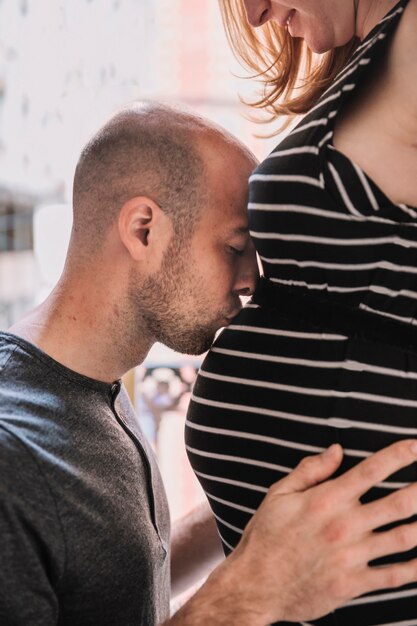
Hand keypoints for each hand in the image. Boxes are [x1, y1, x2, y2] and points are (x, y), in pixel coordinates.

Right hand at [222, 440, 416, 623]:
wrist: (256, 585)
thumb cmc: (265, 537)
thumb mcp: (279, 494)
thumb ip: (310, 470)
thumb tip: (337, 449)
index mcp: (327, 500)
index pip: (372, 470)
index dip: (399, 455)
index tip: (415, 445)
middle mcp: (345, 526)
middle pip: (399, 503)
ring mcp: (352, 556)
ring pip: (404, 538)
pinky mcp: (354, 584)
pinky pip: (394, 575)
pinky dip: (415, 568)